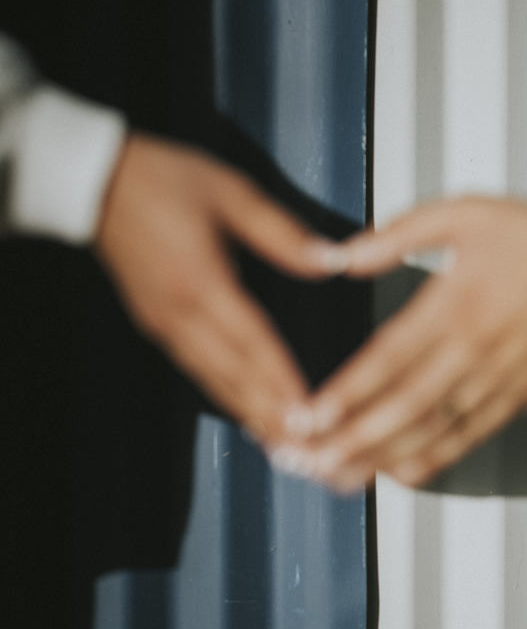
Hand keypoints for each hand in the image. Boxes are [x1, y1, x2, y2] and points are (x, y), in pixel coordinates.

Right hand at [93, 132, 347, 444]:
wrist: (92, 179)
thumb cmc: (162, 178)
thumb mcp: (228, 191)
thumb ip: (281, 232)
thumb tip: (332, 260)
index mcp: (200, 283)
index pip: (252, 343)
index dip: (281, 382)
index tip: (309, 416)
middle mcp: (181, 314)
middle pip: (234, 376)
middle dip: (271, 416)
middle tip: (306, 450)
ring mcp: (165, 324)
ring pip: (215, 380)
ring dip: (251, 414)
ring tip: (284, 446)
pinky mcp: (157, 324)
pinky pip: (199, 370)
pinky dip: (227, 396)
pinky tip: (249, 413)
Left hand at [287, 196, 526, 489]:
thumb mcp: (466, 213)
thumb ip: (399, 233)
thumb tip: (341, 256)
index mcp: (457, 304)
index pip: (390, 358)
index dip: (347, 393)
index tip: (306, 418)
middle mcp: (474, 352)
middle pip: (405, 408)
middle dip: (353, 440)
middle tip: (307, 463)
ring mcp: (498, 382)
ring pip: (435, 432)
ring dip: (383, 459)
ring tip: (339, 478)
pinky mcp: (520, 398)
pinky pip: (470, 438)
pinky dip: (434, 460)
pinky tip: (399, 475)